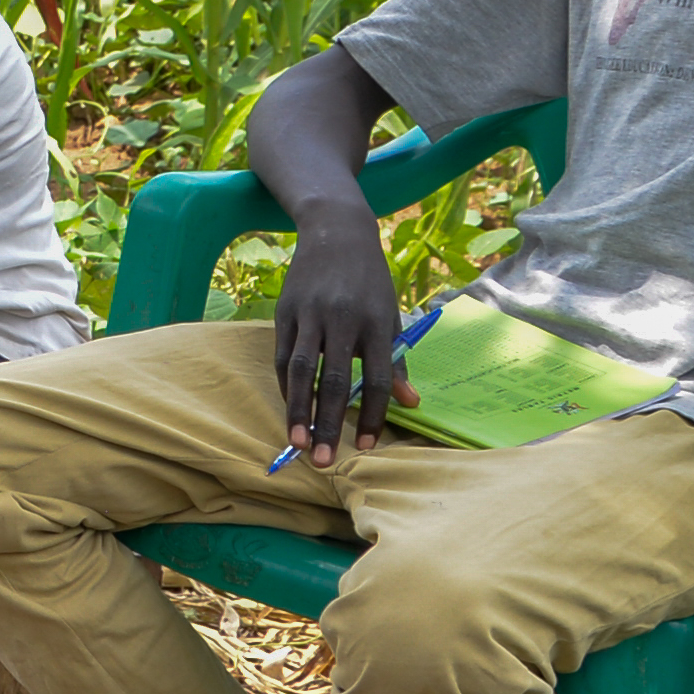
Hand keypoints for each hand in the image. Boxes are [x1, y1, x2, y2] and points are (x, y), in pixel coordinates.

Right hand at [267, 200, 411, 466]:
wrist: (337, 232)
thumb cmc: (371, 282)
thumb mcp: (392, 315)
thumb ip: (396, 361)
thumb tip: (411, 403)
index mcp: (377, 323)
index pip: (376, 378)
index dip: (373, 415)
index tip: (365, 449)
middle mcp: (343, 320)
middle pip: (334, 380)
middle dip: (329, 423)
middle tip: (324, 461)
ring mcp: (311, 315)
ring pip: (300, 370)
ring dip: (298, 410)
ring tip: (296, 443)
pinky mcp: (286, 311)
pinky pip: (282, 355)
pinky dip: (284, 386)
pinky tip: (289, 410)